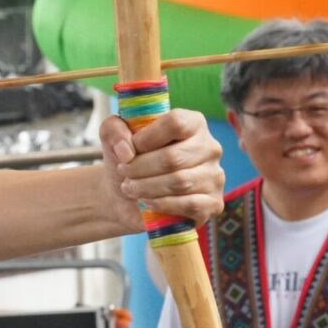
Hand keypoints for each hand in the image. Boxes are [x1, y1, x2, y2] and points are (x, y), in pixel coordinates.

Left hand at [96, 111, 224, 230]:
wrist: (127, 196)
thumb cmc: (128, 160)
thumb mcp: (113, 137)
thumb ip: (113, 129)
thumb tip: (126, 149)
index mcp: (193, 123)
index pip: (176, 123)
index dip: (147, 138)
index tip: (129, 149)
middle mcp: (210, 147)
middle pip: (173, 157)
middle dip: (140, 167)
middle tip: (124, 172)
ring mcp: (215, 176)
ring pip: (179, 182)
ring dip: (147, 187)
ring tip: (129, 188)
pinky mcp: (213, 203)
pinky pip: (190, 204)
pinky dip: (163, 204)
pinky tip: (148, 202)